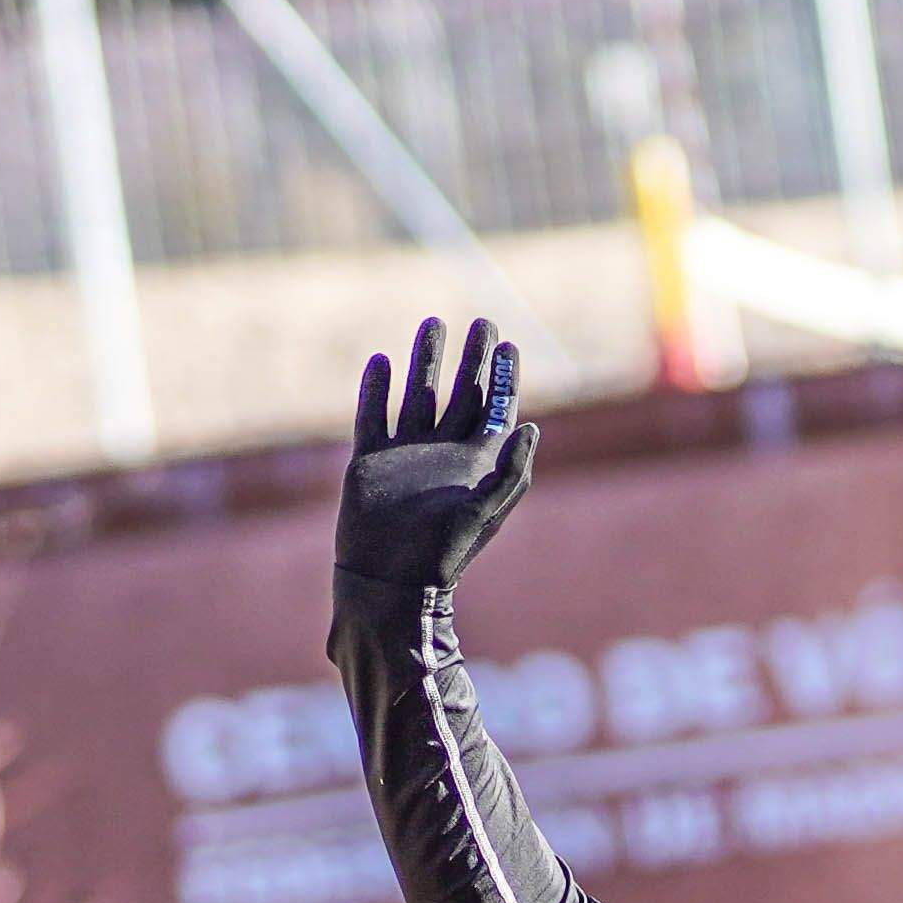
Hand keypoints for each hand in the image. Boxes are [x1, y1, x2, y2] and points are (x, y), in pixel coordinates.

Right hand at [337, 313, 537, 622]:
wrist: (387, 580)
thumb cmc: (442, 552)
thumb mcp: (482, 511)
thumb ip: (509, 471)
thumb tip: (532, 428)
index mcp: (475, 464)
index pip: (495, 410)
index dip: (504, 379)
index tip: (509, 347)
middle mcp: (443, 453)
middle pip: (462, 394)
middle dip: (473, 360)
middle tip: (483, 323)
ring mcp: (406, 455)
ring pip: (418, 396)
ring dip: (426, 362)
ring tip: (433, 324)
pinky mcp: (370, 461)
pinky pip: (374, 416)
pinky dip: (377, 389)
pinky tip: (382, 361)